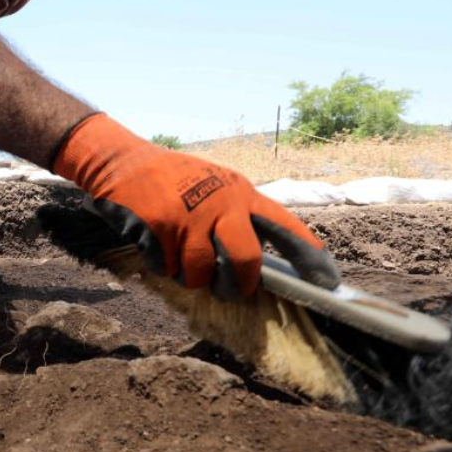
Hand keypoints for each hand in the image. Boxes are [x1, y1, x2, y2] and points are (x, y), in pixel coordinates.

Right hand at [52, 114, 339, 298]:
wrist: (123, 161)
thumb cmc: (172, 178)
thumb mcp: (215, 185)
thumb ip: (237, 215)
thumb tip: (258, 263)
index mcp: (240, 193)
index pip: (285, 227)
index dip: (310, 257)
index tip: (329, 284)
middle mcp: (220, 204)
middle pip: (245, 260)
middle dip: (238, 285)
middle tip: (232, 291)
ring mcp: (188, 216)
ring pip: (199, 273)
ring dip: (190, 276)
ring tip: (180, 260)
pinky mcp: (158, 227)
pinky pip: (166, 267)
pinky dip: (162, 265)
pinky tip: (156, 245)